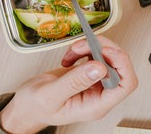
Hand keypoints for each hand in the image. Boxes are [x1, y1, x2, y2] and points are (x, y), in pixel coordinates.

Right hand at [0, 36, 137, 132]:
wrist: (25, 106)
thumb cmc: (35, 107)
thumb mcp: (50, 95)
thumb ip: (75, 82)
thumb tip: (100, 68)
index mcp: (96, 105)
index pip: (126, 84)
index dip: (121, 64)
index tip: (105, 51)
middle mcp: (100, 94)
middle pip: (120, 66)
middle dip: (104, 50)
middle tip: (85, 44)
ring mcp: (95, 83)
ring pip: (109, 57)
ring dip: (93, 47)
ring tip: (74, 50)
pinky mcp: (89, 73)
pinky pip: (97, 55)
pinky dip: (85, 49)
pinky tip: (72, 55)